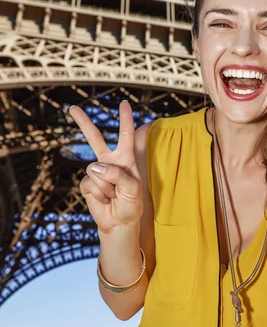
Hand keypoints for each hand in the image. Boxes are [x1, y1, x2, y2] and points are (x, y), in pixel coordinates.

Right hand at [69, 101, 142, 233]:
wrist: (119, 223)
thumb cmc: (131, 205)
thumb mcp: (133, 189)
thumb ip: (118, 175)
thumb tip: (95, 167)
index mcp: (125, 159)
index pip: (126, 135)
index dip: (125, 119)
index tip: (124, 104)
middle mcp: (109, 162)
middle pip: (94, 138)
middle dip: (83, 122)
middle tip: (72, 108)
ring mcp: (96, 172)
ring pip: (96, 170)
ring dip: (107, 186)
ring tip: (113, 195)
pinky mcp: (87, 184)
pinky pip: (90, 183)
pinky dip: (99, 193)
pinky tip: (104, 199)